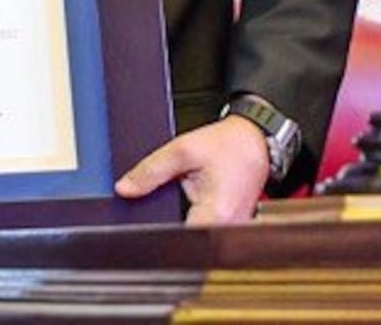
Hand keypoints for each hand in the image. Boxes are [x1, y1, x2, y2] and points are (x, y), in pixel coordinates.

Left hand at [115, 115, 270, 225]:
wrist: (255, 140)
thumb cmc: (228, 144)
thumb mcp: (183, 149)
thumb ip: (151, 171)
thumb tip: (125, 189)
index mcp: (216, 213)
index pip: (176, 239)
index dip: (153, 234)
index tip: (136, 224)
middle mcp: (226, 228)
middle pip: (184, 240)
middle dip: (164, 226)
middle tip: (157, 202)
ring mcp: (230, 230)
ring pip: (193, 238)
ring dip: (178, 223)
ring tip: (177, 198)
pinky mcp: (229, 227)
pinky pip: (203, 231)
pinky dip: (190, 219)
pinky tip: (185, 203)